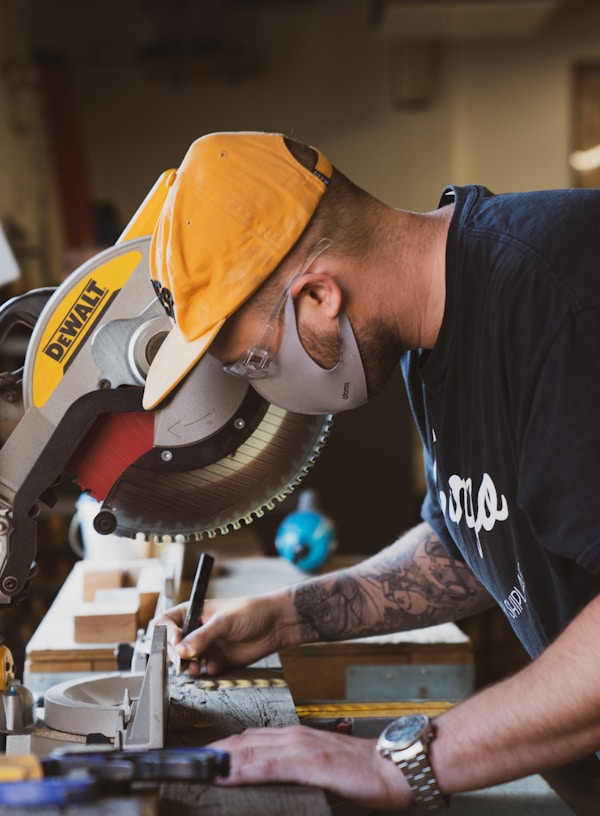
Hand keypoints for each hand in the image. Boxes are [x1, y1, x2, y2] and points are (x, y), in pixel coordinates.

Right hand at [152, 592, 291, 674]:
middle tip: (185, 660)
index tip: (175, 643)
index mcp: (191, 613)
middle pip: (172, 646)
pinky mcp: (216, 660)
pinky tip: (217, 666)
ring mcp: (205, 646)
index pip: (165, 623)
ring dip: (189, 667)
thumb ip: (202, 636)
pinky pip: (203, 670)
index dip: (166, 634)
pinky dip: (207, 671)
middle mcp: (195, 630)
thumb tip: (181, 650)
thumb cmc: (250, 612)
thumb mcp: (224, 622)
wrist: (274, 625)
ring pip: (186, 662)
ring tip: (197, 667)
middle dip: (176, 655)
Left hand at [209, 724, 412, 809]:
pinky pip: (270, 765)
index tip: (197, 759)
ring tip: (195, 767)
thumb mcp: (321, 766)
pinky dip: (245, 768)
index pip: (248, 739)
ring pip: (250, 749)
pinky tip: (228, 774)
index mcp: (295, 738)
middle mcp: (293, 737)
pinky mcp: (311, 763)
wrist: (396, 766)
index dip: (220, 748)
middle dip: (211, 752)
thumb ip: (294, 768)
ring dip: (220, 758)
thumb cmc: (362, 770)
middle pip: (242, 741)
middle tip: (184, 763)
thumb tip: (269, 780)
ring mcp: (301, 748)